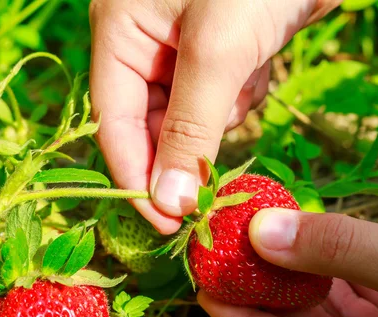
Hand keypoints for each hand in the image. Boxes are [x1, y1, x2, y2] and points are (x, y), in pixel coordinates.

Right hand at [89, 0, 340, 233]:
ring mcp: (187, 46)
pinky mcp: (224, 49)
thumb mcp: (216, 51)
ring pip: (195, 115)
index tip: (168, 225)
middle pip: (156, 123)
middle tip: (221, 167)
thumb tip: (168, 203)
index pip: (115, 122)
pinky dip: (245, 92)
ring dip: (225, 111)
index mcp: (120, 31)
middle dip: (191, 143)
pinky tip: (261, 61)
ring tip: (248, 72)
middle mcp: (145, 41)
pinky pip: (226, 96)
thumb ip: (189, 130)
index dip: (138, 177)